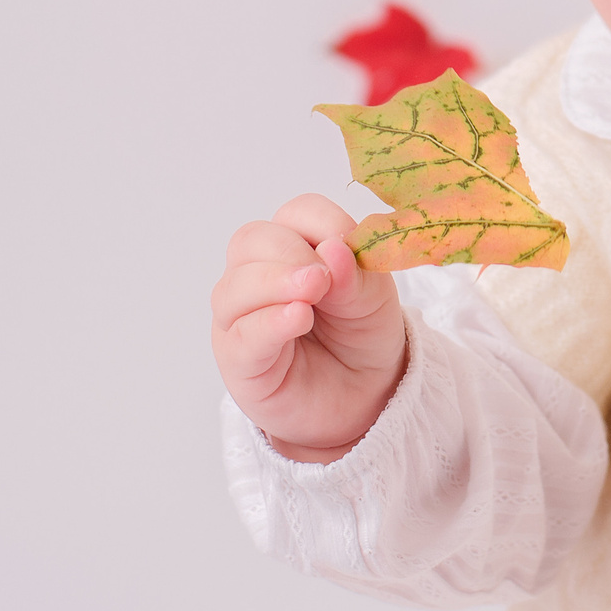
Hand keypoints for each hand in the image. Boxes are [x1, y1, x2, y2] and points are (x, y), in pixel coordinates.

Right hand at [210, 194, 407, 462]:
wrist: (365, 396)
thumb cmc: (362, 335)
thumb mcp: (375, 300)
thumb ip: (356, 276)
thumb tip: (334, 249)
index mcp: (296, 246)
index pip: (295, 213)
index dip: (322, 223)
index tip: (348, 246)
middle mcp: (258, 275)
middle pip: (252, 241)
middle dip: (290, 253)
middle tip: (323, 277)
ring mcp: (242, 317)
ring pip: (234, 287)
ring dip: (275, 284)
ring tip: (313, 295)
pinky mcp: (238, 360)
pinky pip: (241, 336)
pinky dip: (268, 323)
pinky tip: (296, 319)